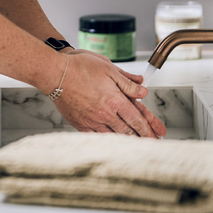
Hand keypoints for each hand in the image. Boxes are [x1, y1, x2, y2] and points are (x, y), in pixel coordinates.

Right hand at [51, 52, 166, 137]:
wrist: (54, 73)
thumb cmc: (79, 67)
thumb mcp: (109, 68)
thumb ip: (127, 83)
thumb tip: (143, 91)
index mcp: (114, 100)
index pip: (137, 118)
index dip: (150, 128)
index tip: (158, 134)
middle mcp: (104, 114)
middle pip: (128, 131)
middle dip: (143, 138)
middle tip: (152, 144)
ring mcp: (91, 121)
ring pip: (114, 137)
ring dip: (127, 142)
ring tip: (137, 145)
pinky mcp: (79, 123)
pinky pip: (97, 136)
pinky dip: (107, 140)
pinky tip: (112, 142)